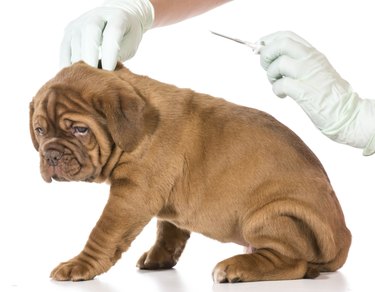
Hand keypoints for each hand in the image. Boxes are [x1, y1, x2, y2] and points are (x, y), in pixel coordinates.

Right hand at [60, 0, 153, 70]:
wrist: (115, 18)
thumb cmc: (126, 36)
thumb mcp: (130, 45)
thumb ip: (119, 56)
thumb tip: (105, 76)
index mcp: (117, 17)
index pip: (112, 33)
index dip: (110, 54)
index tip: (109, 72)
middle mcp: (96, 16)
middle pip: (90, 34)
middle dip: (91, 58)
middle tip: (93, 78)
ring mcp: (80, 23)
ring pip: (76, 42)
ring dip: (79, 64)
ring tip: (84, 82)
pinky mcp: (69, 31)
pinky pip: (64, 49)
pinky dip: (67, 64)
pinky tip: (71, 77)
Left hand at [259, 31, 374, 154]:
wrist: (346, 113)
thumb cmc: (328, 94)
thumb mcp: (315, 70)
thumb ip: (298, 62)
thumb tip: (272, 59)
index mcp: (313, 53)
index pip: (287, 36)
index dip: (269, 40)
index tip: (260, 48)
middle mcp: (311, 60)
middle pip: (280, 44)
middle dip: (266, 54)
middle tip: (266, 67)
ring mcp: (308, 74)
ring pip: (279, 63)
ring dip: (270, 75)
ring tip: (276, 84)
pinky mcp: (304, 91)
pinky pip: (280, 84)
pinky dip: (276, 90)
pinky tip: (282, 95)